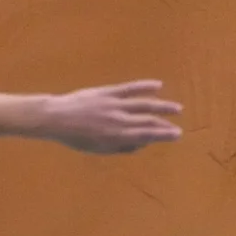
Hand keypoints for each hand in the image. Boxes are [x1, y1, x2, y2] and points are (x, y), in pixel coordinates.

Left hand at [38, 80, 182, 153]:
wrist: (57, 118)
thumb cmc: (76, 137)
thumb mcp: (97, 149)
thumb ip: (120, 147)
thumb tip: (141, 144)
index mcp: (116, 136)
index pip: (146, 135)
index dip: (163, 135)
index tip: (176, 135)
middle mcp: (118, 120)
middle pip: (148, 121)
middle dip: (165, 125)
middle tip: (178, 127)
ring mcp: (114, 105)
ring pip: (144, 105)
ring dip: (162, 106)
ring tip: (176, 108)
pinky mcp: (108, 92)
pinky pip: (129, 88)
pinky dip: (145, 86)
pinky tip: (158, 85)